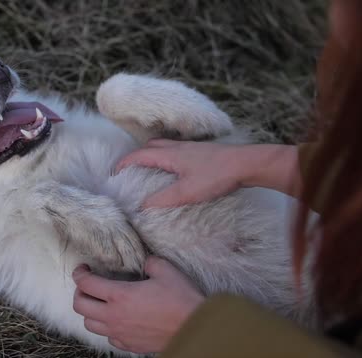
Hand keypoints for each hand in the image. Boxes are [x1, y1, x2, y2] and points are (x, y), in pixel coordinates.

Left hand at [72, 256, 204, 353]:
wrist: (194, 328)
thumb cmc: (180, 299)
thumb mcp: (165, 270)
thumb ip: (149, 263)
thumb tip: (144, 263)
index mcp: (119, 294)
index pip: (86, 283)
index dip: (79, 273)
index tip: (82, 268)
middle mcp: (114, 315)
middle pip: (79, 305)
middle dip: (79, 292)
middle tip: (88, 285)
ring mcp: (120, 332)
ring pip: (89, 325)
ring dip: (90, 312)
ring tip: (99, 304)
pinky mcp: (129, 345)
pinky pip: (108, 337)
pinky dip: (106, 328)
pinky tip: (117, 320)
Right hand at [116, 139, 300, 206]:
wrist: (247, 164)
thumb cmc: (217, 175)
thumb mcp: (187, 192)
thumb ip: (163, 199)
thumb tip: (142, 206)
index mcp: (170, 155)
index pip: (139, 155)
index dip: (124, 163)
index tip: (114, 172)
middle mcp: (178, 147)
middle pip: (151, 146)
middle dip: (137, 156)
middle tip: (131, 170)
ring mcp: (191, 148)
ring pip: (165, 146)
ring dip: (153, 154)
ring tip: (150, 169)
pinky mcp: (203, 152)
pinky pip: (177, 150)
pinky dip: (168, 156)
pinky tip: (176, 170)